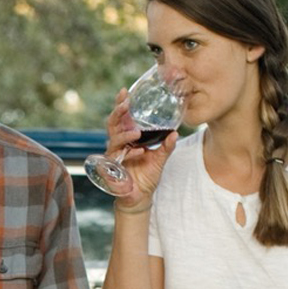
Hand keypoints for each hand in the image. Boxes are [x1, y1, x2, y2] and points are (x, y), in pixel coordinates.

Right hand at [103, 87, 175, 212]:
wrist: (140, 197)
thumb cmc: (146, 176)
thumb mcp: (160, 159)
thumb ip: (166, 146)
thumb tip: (175, 132)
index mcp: (128, 138)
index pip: (122, 118)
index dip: (121, 104)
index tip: (125, 91)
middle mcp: (118, 145)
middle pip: (112, 124)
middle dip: (117, 113)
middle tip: (125, 105)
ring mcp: (114, 156)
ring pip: (113, 140)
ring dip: (124, 135)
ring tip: (136, 133)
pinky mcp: (112, 170)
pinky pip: (118, 158)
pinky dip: (129, 154)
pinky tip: (140, 152)